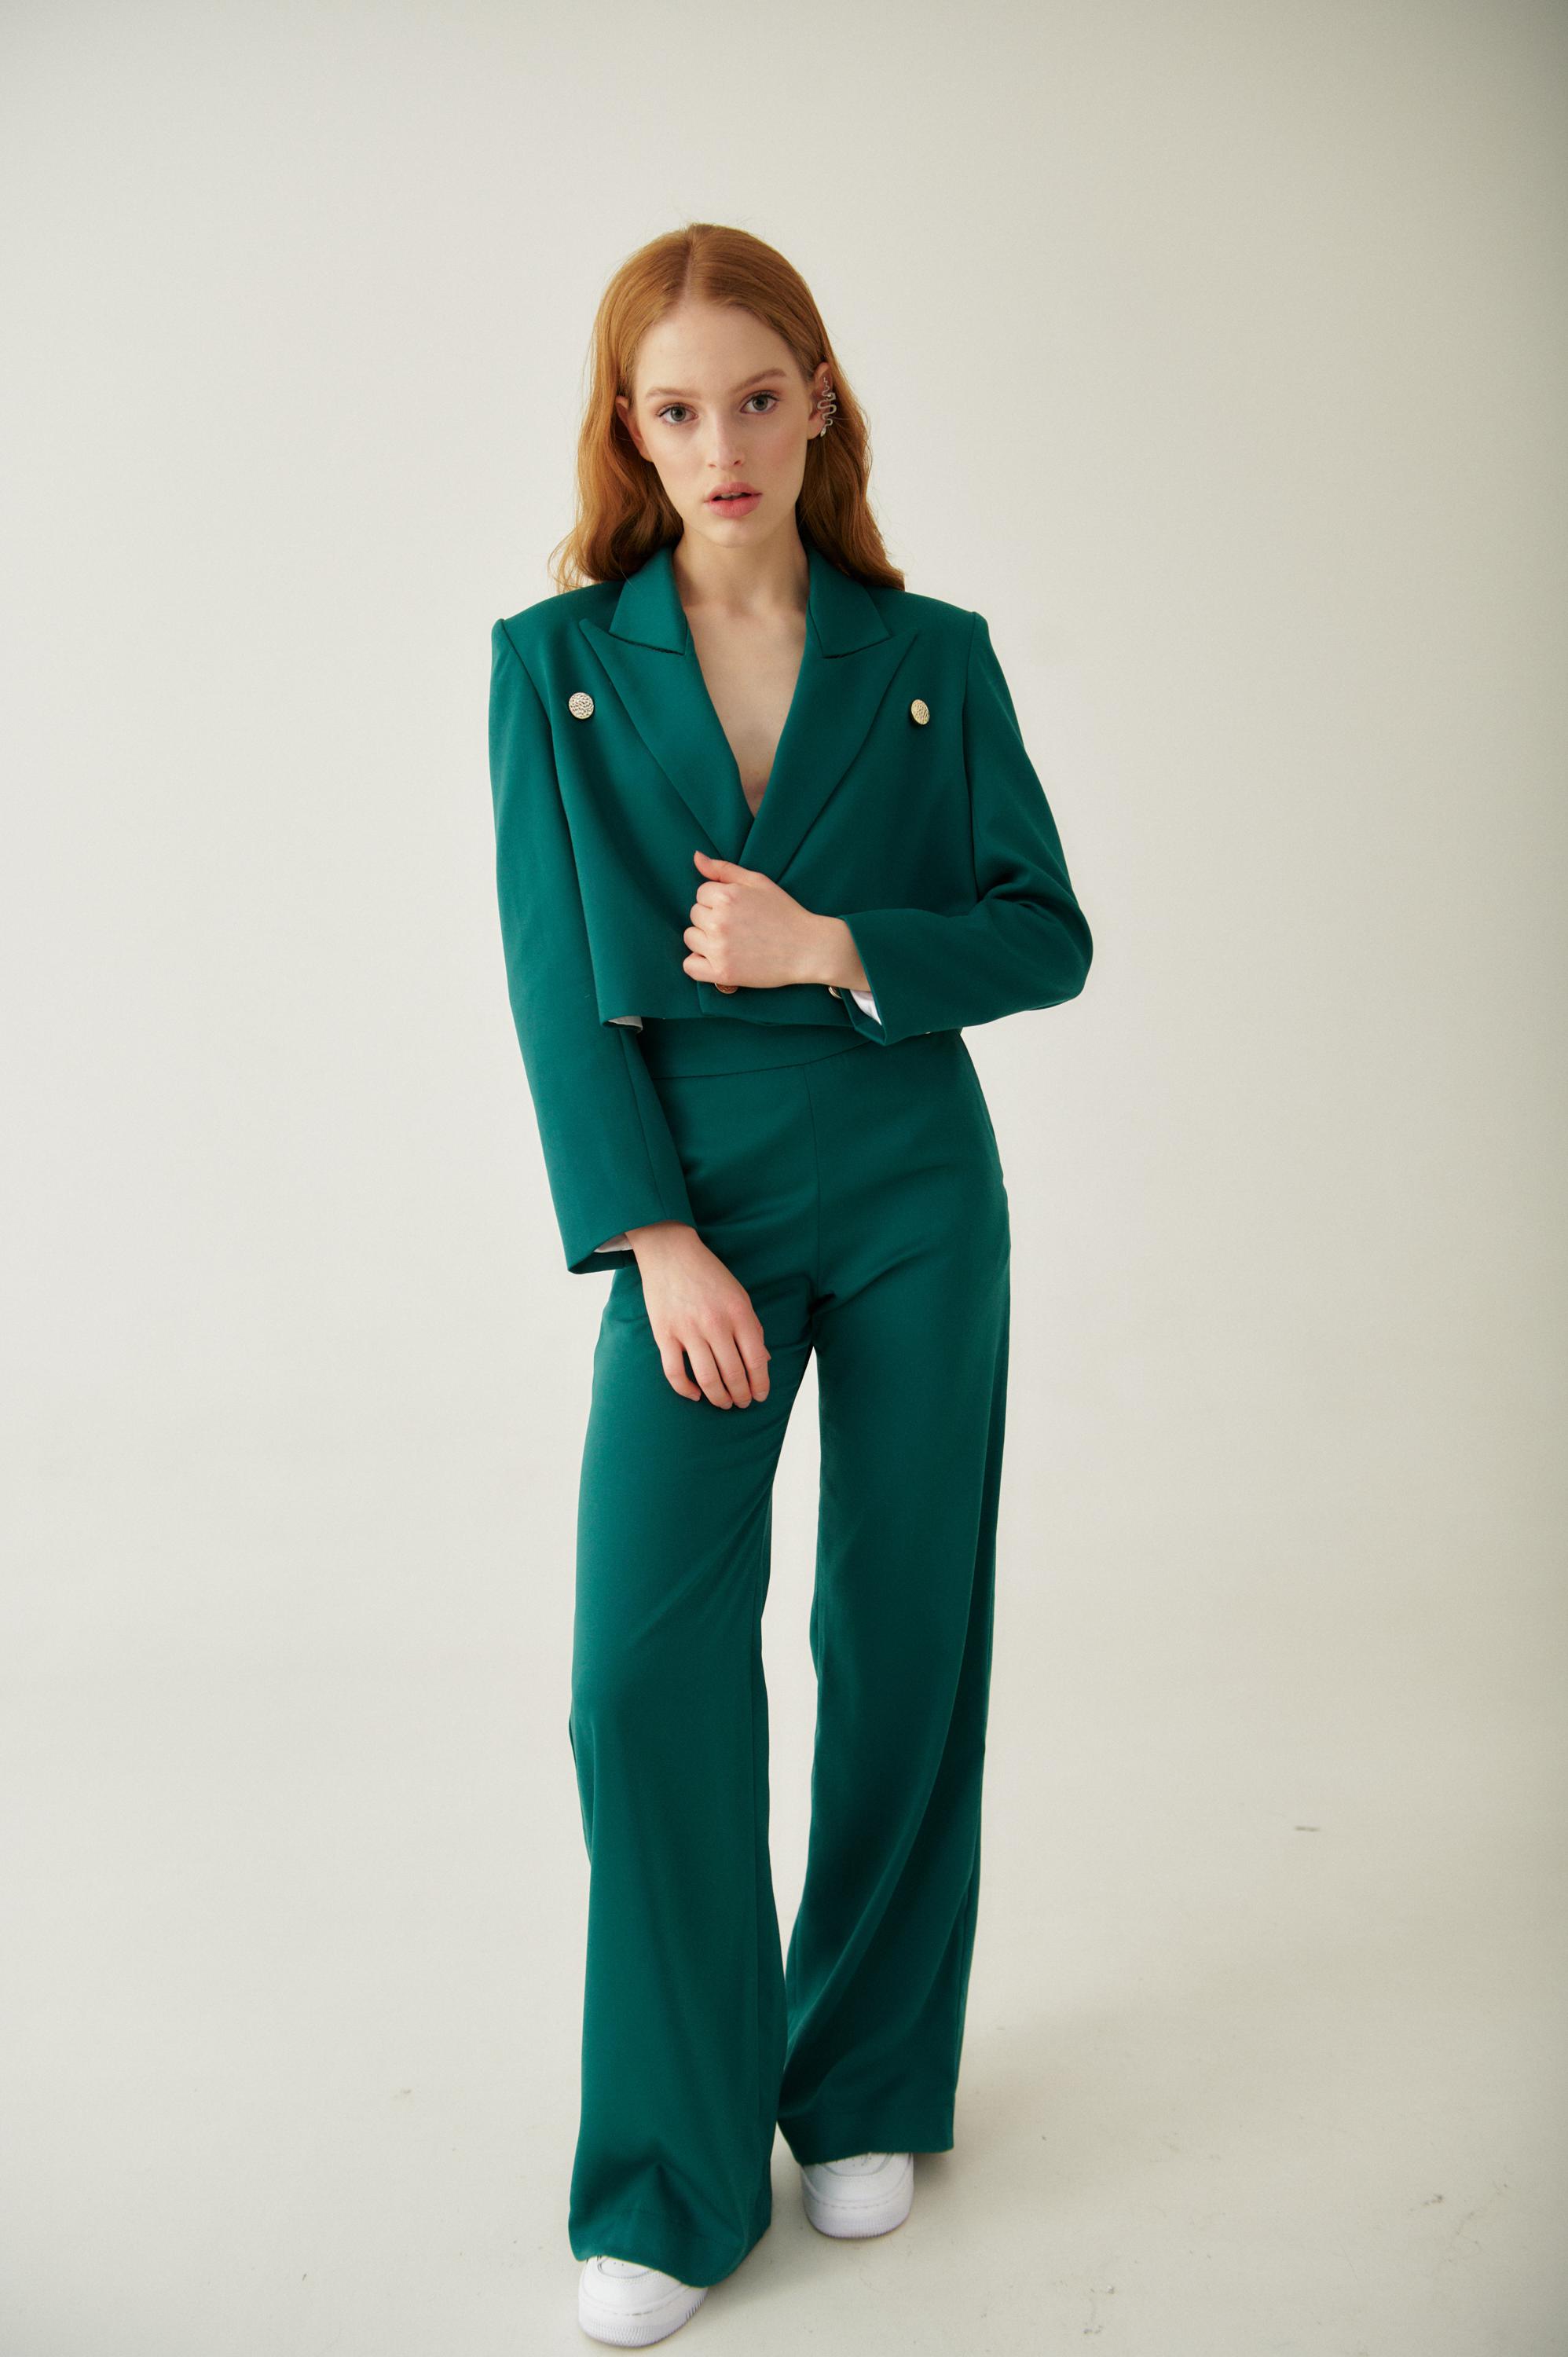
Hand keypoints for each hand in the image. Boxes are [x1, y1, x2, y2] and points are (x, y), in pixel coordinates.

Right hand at [624, 1221, 771, 1407]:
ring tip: (724, 1403)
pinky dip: (686, 1390)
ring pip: (707, 1379)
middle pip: (733, 1374)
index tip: (760, 1396)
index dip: (760, 1384)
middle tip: (743, 1402)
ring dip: (718, 1398)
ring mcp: (688, 1330)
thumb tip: (763, 1361)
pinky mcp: (664, 1334)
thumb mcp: (740, 1295)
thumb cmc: (709, 1275)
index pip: (756, 1360)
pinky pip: (675, 1373)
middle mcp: (716, 1324)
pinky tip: (695, 1395)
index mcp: (739, 1313)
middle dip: (741, 1395)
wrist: (670, 1252)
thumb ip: (752, 1328)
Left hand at [683, 849, 837, 993]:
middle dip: (712, 917)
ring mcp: (719, 949)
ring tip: (730, 941)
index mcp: (726, 896)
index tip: (737, 909)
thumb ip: (724, 869)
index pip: (701, 893)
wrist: (808, 948)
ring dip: (704, 939)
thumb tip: (696, 857)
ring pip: (690, 938)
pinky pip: (690, 966)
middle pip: (695, 914)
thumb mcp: (758, 882)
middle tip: (738, 925)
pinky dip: (698, 963)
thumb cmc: (785, 912)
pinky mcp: (722, 973)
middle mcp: (719, 922)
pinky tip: (716, 958)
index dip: (718, 900)